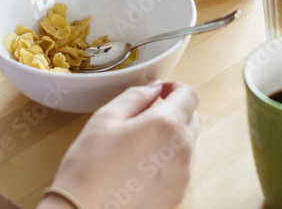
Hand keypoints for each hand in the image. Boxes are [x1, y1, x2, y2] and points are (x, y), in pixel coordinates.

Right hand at [48, 81, 200, 208]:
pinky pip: (181, 168)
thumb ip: (136, 96)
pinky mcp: (177, 195)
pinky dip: (168, 160)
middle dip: (174, 111)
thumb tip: (153, 89)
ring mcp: (182, 175)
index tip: (161, 92)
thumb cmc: (89, 169)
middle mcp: (182, 150)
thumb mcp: (106, 118)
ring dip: (172, 137)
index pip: (189, 95)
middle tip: (146, 116)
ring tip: (139, 144)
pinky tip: (141, 166)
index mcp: (167, 125)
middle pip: (192, 118)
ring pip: (187, 144)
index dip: (175, 87)